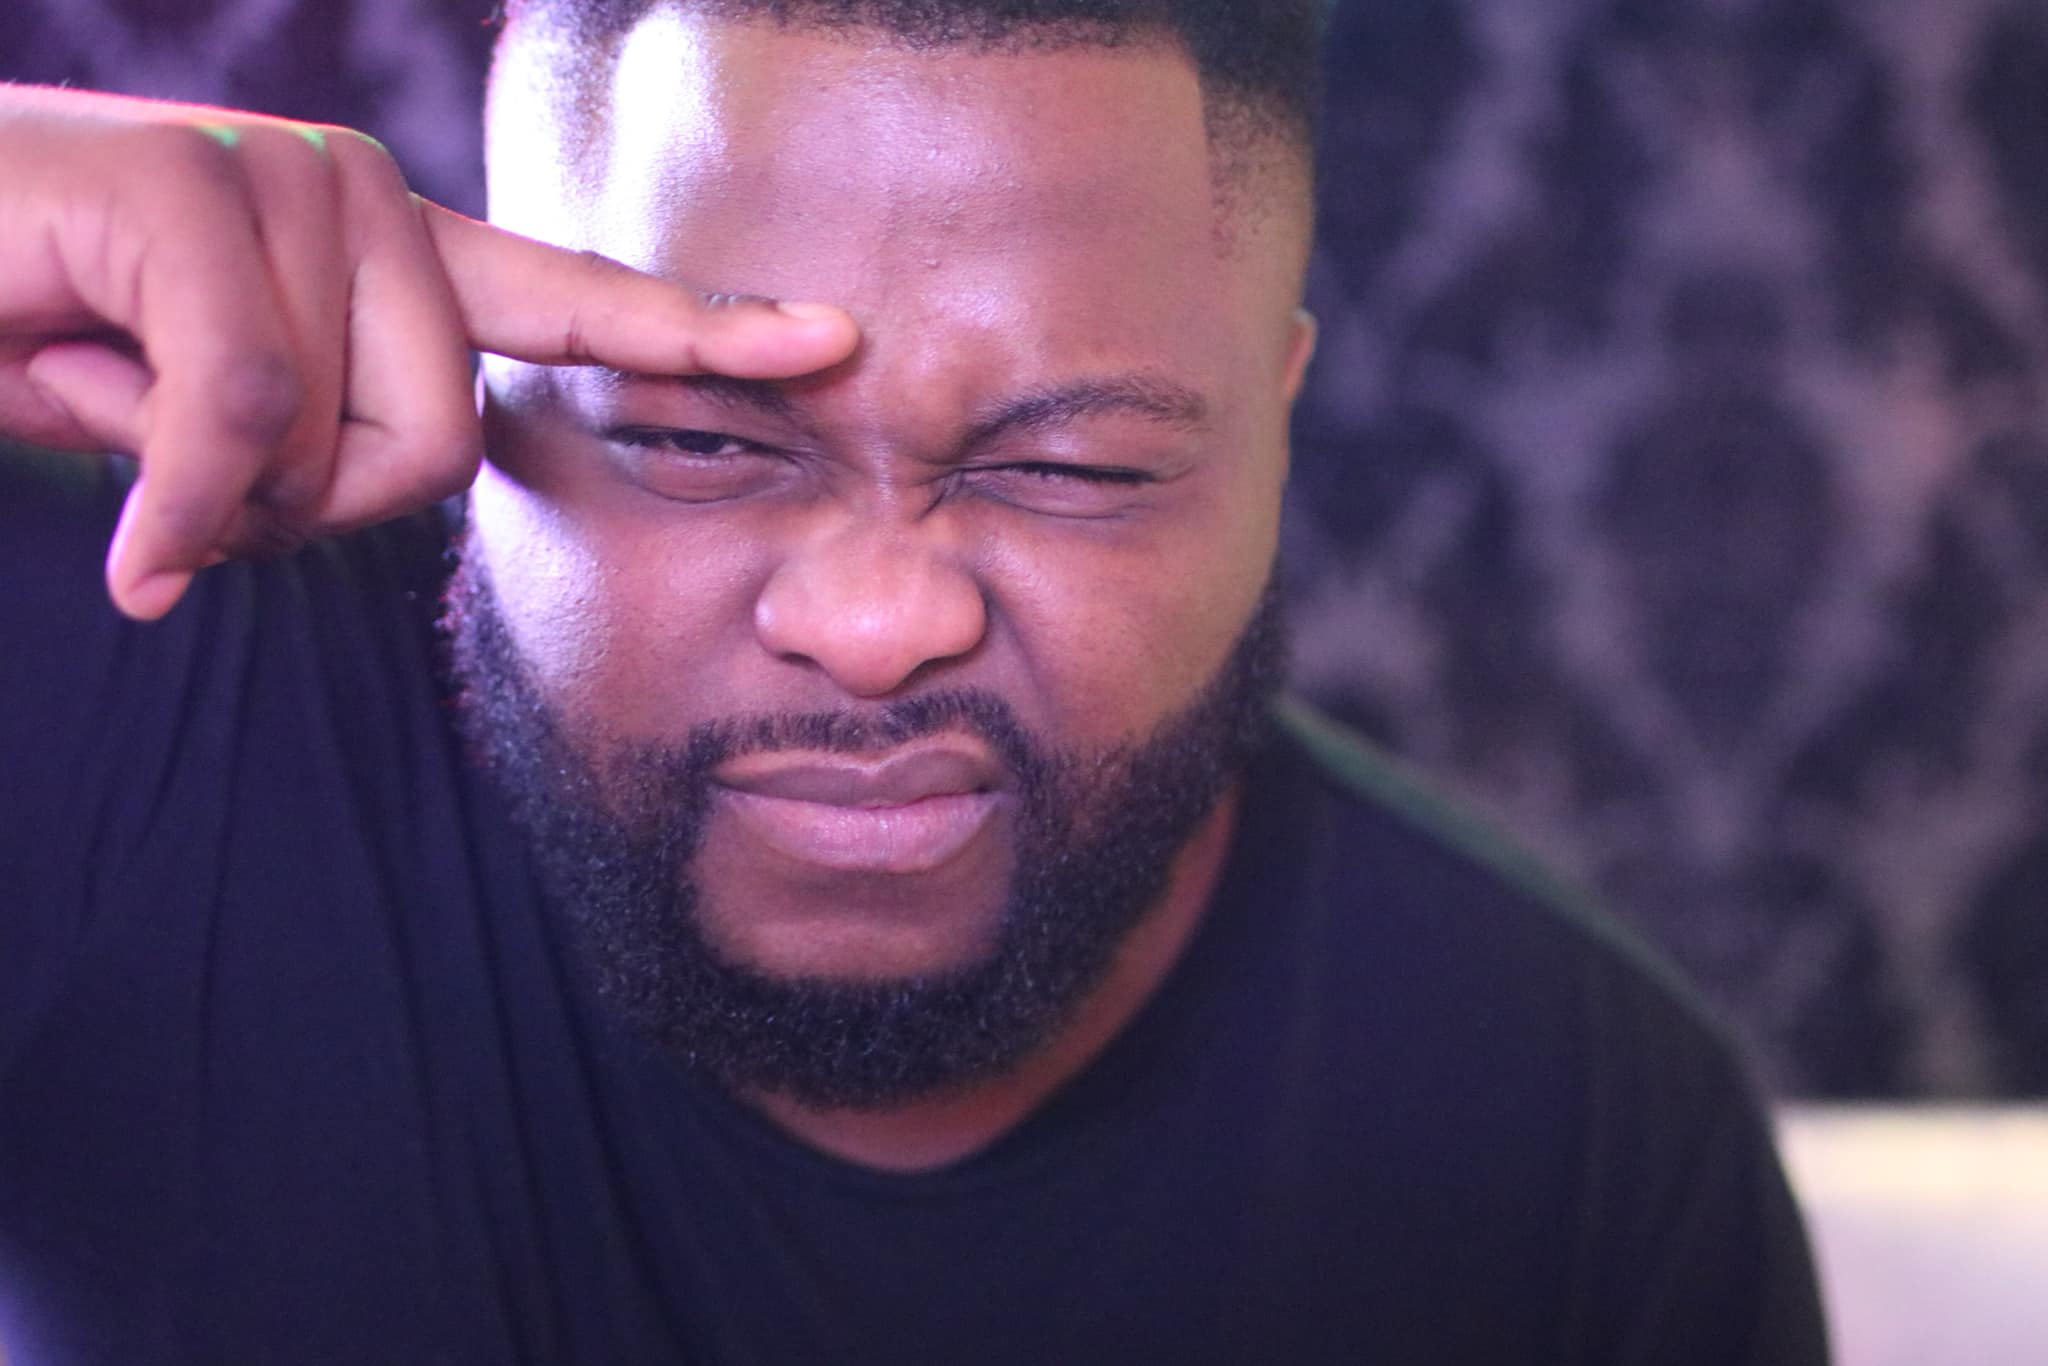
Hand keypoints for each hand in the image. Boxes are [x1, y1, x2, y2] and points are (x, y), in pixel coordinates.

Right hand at [0, 86, 857, 619]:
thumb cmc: (39, 331)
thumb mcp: (206, 419)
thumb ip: (312, 453)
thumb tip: (351, 504)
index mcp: (392, 255)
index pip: (573, 301)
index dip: (703, 331)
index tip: (833, 343)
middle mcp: (364, 199)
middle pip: (442, 447)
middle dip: (301, 498)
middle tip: (171, 437)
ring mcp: (285, 176)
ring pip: (339, 441)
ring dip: (201, 474)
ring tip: (103, 370)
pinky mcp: (190, 187)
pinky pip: (242, 414)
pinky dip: (160, 477)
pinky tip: (69, 394)